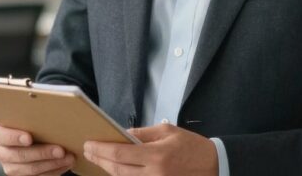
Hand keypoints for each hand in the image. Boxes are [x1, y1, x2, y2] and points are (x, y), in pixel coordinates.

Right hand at [0, 124, 75, 175]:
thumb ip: (33, 117)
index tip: (29, 138)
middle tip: (60, 150)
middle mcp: (2, 152)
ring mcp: (11, 167)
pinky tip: (66, 163)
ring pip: (29, 170)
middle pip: (18, 155)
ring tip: (68, 157)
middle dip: (41, 153)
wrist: (38, 139)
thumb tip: (52, 111)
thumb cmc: (33, 124)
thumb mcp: (30, 118)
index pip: (0, 135)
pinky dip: (54, 171)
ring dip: (51, 164)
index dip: (14, 137)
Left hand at [84, 124, 218, 175]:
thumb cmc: (190, 145)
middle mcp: (154, 174)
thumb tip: (121, 135)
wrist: (214, 166)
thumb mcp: (167, 131)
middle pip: (117, 169)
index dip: (101, 150)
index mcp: (156, 156)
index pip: (120, 154)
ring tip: (98, 159)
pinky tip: (115, 169)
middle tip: (88, 151)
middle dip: (100, 160)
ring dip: (108, 169)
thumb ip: (142, 133)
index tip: (89, 144)